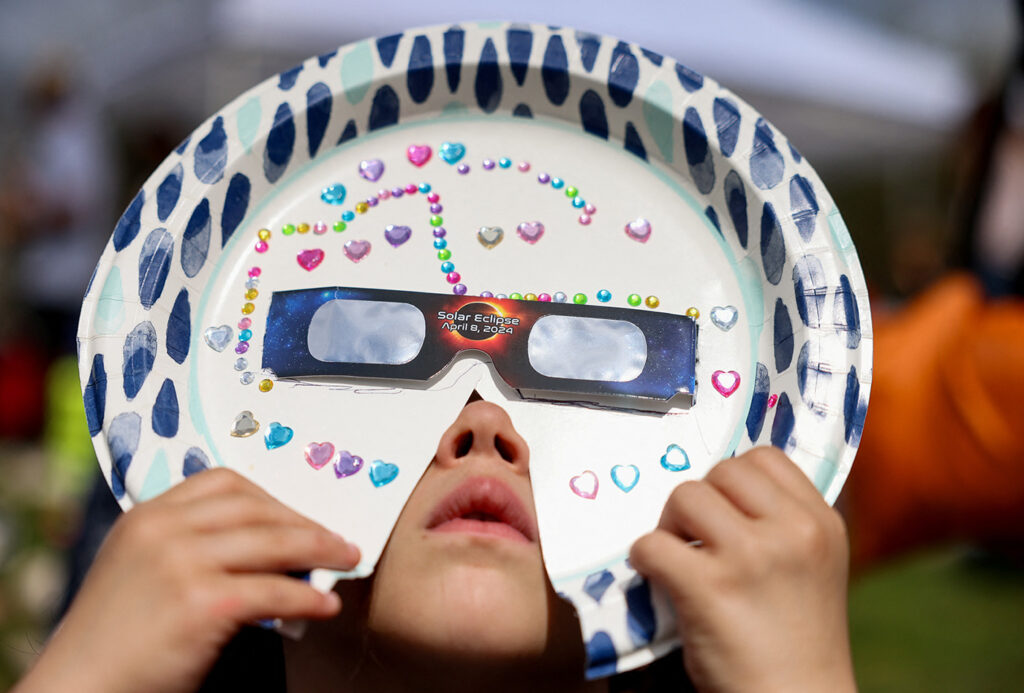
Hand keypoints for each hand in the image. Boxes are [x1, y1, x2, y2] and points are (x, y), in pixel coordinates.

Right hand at [15, 468, 359, 692]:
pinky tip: (325, 605)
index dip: (272, 498)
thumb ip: (189, 546)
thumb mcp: (141, 570)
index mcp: (147, 515)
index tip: (300, 516)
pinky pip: (273, 590)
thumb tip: (271, 544)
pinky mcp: (199, 602)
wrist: (77, 687)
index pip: (224, 483)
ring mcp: (180, 562)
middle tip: (338, 539)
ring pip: (273, 542)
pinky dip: (308, 596)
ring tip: (347, 561)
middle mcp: (162, 529)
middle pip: (256, 508)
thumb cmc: (116, 638)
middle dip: (305, 523)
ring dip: (321, 550)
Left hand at [630, 447, 854, 692]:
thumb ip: (783, 521)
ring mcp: (751, 557)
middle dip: (699, 501)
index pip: (763, 457)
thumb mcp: (814, 565)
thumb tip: (723, 482)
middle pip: (721, 471)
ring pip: (684, 496)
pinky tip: (660, 579)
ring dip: (671, 526)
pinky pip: (653, 543)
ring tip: (681, 559)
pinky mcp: (710, 588)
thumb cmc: (796, 639)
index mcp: (820, 522)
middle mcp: (792, 532)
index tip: (725, 513)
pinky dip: (645, 558)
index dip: (733, 480)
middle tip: (696, 538)